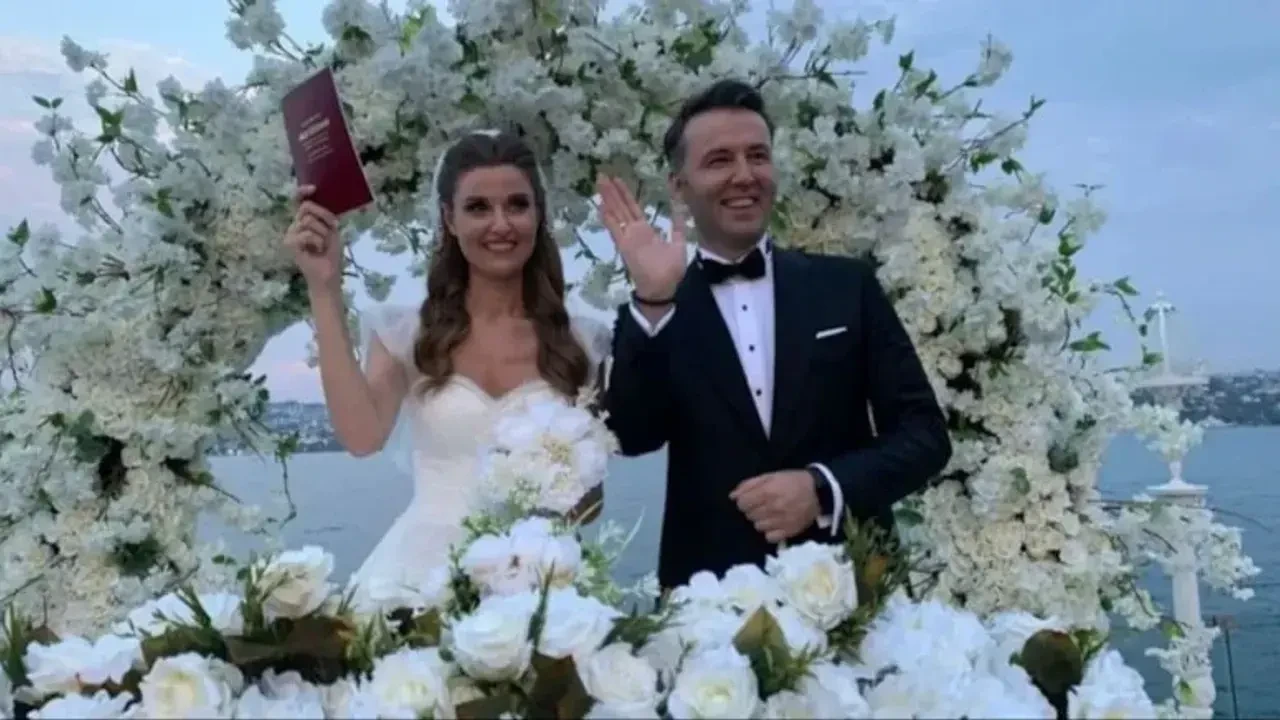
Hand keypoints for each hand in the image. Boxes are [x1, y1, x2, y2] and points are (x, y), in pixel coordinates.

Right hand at [284, 185, 342, 289]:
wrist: (328, 273)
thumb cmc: (330, 252)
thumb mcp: (331, 229)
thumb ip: (325, 215)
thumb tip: (323, 198)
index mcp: (304, 220)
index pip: (299, 201)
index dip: (303, 192)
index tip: (313, 188)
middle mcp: (295, 224)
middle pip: (306, 207)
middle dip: (324, 215)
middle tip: (333, 228)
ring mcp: (290, 234)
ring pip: (308, 220)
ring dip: (323, 233)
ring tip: (322, 244)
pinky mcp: (289, 243)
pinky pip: (307, 233)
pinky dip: (318, 241)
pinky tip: (317, 250)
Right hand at [595, 175, 686, 300]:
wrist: (664, 288)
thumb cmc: (671, 270)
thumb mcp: (678, 243)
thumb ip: (677, 227)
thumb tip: (681, 209)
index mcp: (646, 231)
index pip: (633, 208)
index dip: (625, 194)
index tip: (618, 180)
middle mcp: (635, 232)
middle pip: (621, 207)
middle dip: (612, 191)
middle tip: (602, 174)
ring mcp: (629, 238)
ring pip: (617, 214)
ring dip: (608, 199)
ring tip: (599, 183)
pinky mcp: (625, 247)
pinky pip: (616, 230)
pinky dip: (609, 219)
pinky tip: (601, 207)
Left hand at [730, 470, 819, 543]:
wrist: (818, 492)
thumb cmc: (792, 481)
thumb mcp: (770, 476)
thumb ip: (749, 484)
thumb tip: (732, 496)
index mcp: (767, 491)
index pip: (742, 503)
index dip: (744, 501)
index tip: (750, 500)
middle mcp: (773, 507)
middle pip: (749, 515)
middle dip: (752, 510)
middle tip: (762, 505)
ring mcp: (781, 521)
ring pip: (757, 526)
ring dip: (761, 520)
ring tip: (770, 514)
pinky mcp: (789, 532)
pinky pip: (769, 537)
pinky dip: (770, 532)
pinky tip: (775, 524)